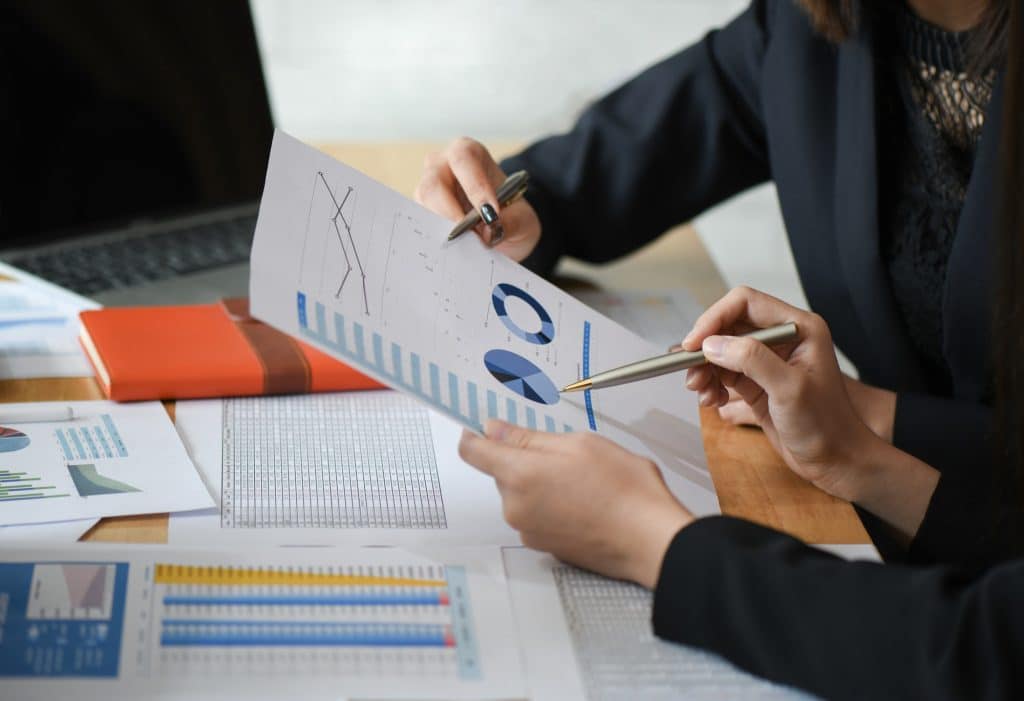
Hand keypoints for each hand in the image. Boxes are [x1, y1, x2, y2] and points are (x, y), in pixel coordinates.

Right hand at [415, 138, 541, 260]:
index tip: (490, 214)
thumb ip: (511, 224)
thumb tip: (488, 233)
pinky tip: (451, 251)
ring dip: (442, 228)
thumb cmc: (510, 214)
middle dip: (451, 214)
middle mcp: (442, 165)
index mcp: (470, 154)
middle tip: (471, 238)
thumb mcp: (523, 220)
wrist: (500, 229)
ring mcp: (427, 187)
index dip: (475, 186)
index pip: (464, 158)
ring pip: (423, 205)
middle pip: (434, 183)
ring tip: (465, 247)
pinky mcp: (421, 210)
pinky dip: (435, 237)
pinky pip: (420, 223)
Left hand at [459, 420, 692, 588]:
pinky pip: (536, 515)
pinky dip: (552, 505)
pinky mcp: (544, 546)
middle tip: (567, 456)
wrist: (651, 541)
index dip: (475, 435)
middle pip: (502, 472)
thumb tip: (493, 429)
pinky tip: (585, 503)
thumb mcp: (579, 444)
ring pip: (521, 494)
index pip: (473, 452)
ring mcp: (528, 530)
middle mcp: (515, 507)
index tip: (484, 428)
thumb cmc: (624, 490)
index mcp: (519, 475)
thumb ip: (529, 438)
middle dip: (526, 460)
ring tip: (584, 482)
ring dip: (541, 483)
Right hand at [681, 287, 877, 500]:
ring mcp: (767, 360)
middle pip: (728, 326)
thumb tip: (712, 345)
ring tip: (700, 391)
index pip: (745, 303)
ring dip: (704, 368)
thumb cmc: (825, 425)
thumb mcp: (790, 389)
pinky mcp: (756, 382)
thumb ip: (752, 360)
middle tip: (691, 372)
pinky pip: (722, 372)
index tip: (693, 344)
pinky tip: (711, 400)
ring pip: (721, 350)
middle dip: (705, 348)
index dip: (715, 318)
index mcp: (798, 327)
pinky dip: (711, 383)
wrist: (834, 460)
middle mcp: (782, 338)